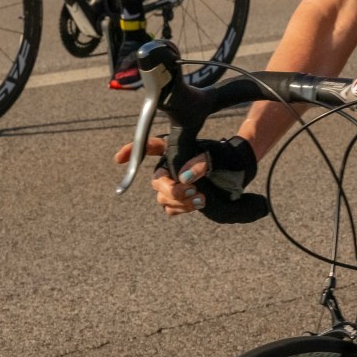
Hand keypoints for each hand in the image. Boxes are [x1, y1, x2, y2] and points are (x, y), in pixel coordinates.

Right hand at [115, 135, 257, 218]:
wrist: (238, 173)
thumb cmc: (225, 157)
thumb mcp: (218, 155)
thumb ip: (202, 163)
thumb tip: (185, 177)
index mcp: (174, 149)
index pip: (150, 147)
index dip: (132, 151)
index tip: (119, 158)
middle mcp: (170, 167)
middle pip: (157, 180)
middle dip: (171, 189)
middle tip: (192, 191)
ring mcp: (173, 184)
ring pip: (163, 197)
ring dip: (180, 201)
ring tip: (202, 199)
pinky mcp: (179, 200)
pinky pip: (171, 209)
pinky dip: (182, 209)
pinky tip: (198, 204)